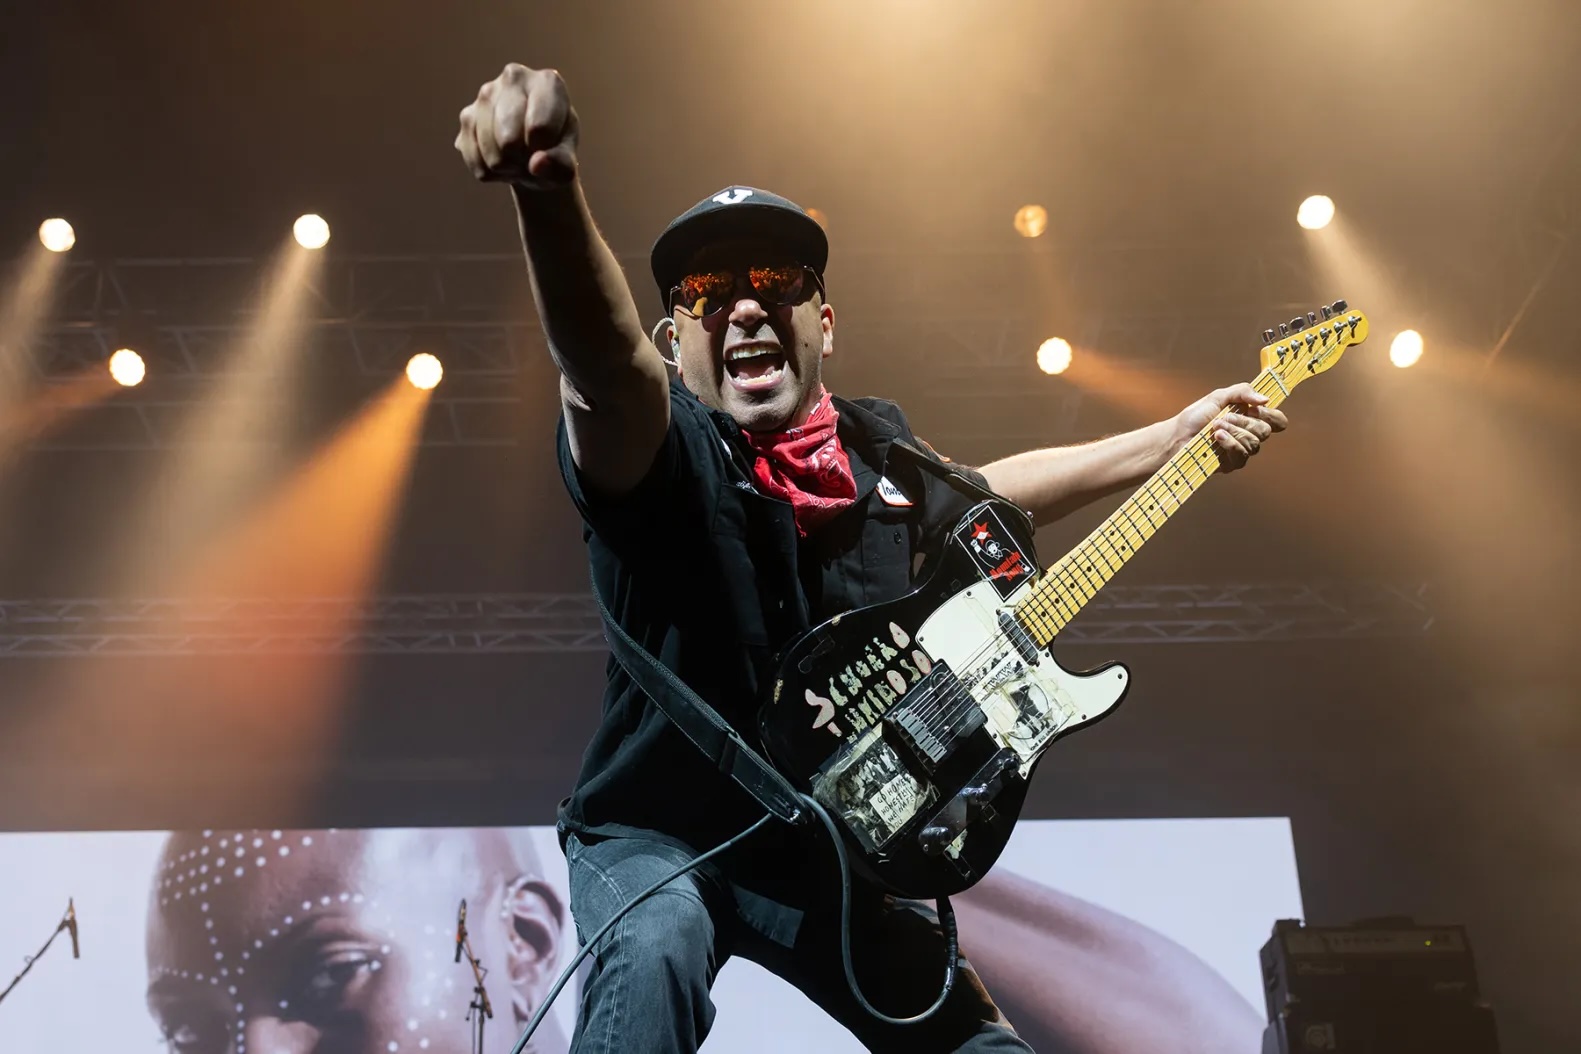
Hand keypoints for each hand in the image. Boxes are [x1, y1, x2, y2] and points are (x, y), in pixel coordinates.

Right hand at [455, 63, 578, 187]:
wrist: (534, 152)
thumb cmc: (555, 151)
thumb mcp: (567, 162)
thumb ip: (561, 165)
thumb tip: (536, 165)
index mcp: (548, 83)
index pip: (539, 128)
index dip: (543, 152)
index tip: (547, 149)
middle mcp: (514, 78)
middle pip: (509, 140)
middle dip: (520, 161)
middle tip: (530, 157)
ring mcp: (486, 94)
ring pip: (491, 152)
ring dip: (505, 168)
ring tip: (517, 158)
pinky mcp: (467, 114)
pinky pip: (474, 158)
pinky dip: (489, 171)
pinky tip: (500, 159)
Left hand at [1170, 382, 1286, 471]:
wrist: (1177, 436)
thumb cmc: (1195, 417)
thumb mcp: (1218, 397)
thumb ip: (1242, 392)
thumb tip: (1266, 399)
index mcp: (1249, 418)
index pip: (1277, 420)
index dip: (1272, 415)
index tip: (1256, 409)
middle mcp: (1248, 434)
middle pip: (1266, 431)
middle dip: (1245, 422)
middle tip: (1226, 417)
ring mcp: (1241, 450)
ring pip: (1254, 444)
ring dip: (1234, 432)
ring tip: (1216, 427)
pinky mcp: (1232, 464)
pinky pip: (1242, 455)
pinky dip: (1230, 443)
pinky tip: (1216, 438)